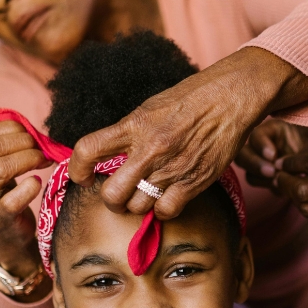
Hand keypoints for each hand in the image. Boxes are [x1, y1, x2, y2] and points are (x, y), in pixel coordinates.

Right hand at [0, 121, 47, 280]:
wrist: (6, 239)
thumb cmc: (1, 196)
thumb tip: (20, 120)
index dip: (10, 129)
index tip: (30, 132)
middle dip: (22, 142)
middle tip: (40, 146)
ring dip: (28, 159)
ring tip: (43, 160)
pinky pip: (12, 199)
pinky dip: (29, 187)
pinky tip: (37, 182)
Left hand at [68, 48, 307, 219]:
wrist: (230, 96)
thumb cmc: (190, 99)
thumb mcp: (150, 107)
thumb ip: (128, 132)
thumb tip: (107, 155)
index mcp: (133, 125)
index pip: (88, 149)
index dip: (77, 169)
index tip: (82, 176)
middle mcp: (149, 149)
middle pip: (112, 194)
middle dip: (110, 199)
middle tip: (116, 194)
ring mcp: (172, 168)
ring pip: (137, 207)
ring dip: (137, 205)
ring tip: (144, 194)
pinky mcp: (193, 182)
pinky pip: (166, 211)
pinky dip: (162, 210)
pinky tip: (165, 197)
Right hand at [240, 120, 307, 189]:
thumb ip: (299, 155)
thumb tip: (283, 167)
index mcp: (275, 130)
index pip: (258, 134)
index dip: (261, 144)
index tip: (273, 155)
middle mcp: (264, 145)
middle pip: (243, 152)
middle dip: (254, 163)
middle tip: (271, 172)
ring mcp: (263, 161)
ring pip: (248, 169)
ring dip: (259, 176)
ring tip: (278, 181)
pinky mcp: (266, 177)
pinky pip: (257, 181)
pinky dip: (267, 185)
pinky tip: (283, 187)